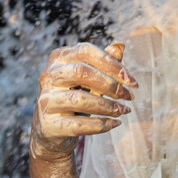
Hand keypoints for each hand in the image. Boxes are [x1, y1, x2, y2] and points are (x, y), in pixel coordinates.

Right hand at [30, 41, 138, 161]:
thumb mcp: (88, 78)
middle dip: (111, 85)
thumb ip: (103, 63)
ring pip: (79, 99)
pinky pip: (78, 124)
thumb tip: (120, 46)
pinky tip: (115, 123)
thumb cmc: (74, 97)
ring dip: (108, 106)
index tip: (132, 81)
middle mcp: (48, 76)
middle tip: (129, 96)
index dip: (112, 64)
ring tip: (124, 111)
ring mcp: (45, 100)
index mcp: (58, 58)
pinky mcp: (48, 125)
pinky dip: (100, 125)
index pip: (86, 51)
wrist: (51, 131)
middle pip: (81, 72)